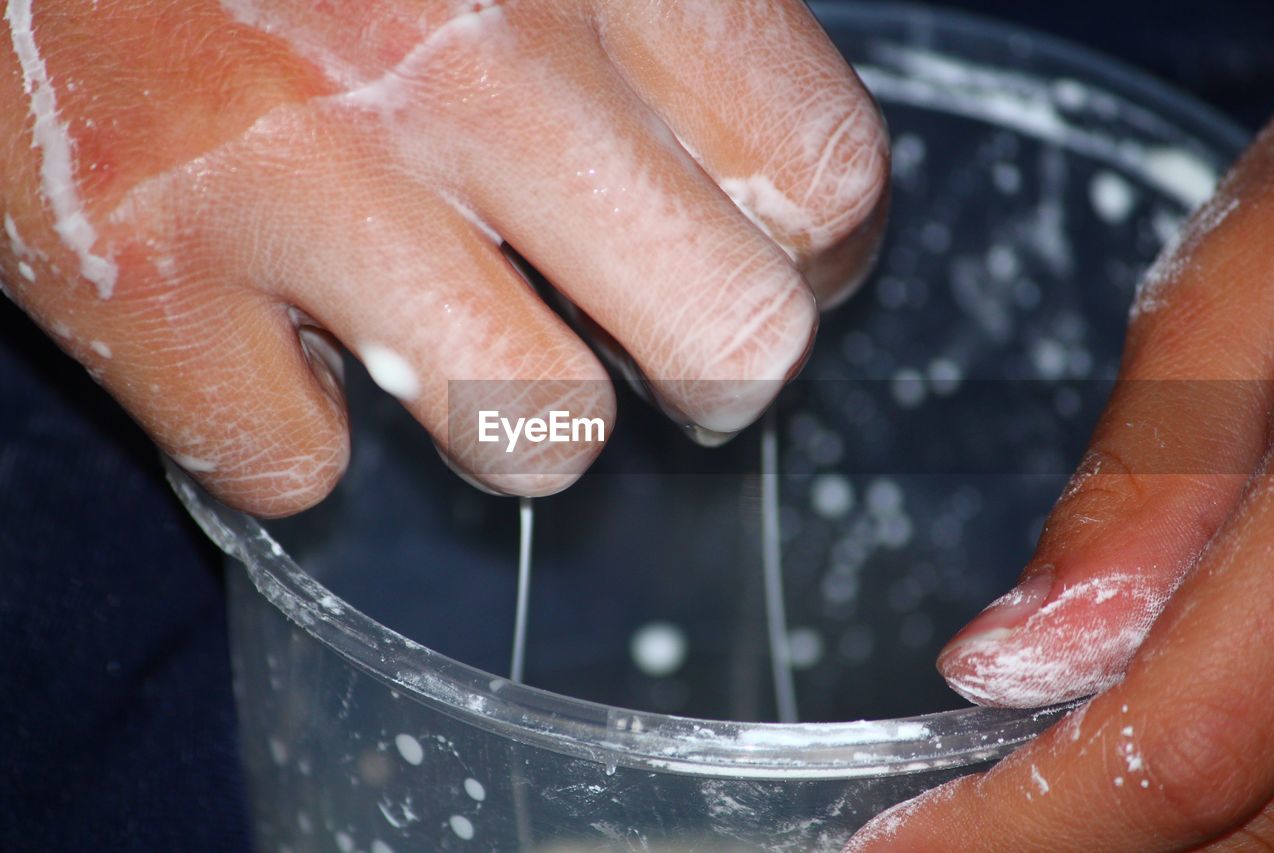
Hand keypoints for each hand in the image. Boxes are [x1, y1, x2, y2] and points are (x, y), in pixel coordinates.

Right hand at [0, 0, 887, 512]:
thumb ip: (658, 33)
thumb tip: (782, 192)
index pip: (817, 171)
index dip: (824, 252)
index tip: (786, 265)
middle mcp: (462, 56)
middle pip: (729, 334)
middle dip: (714, 372)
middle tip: (663, 350)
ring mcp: (298, 177)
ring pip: (537, 436)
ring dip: (519, 422)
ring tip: (457, 346)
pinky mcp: (145, 283)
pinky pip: (298, 467)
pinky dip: (298, 431)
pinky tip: (273, 347)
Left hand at [847, 114, 1273, 850]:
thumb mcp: (1265, 277)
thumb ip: (1156, 477)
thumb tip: (1013, 663)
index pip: (1181, 752)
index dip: (1018, 829)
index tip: (885, 851)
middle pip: (1242, 825)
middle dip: (1070, 848)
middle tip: (938, 841)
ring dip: (1148, 835)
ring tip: (1012, 810)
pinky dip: (1227, 792)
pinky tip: (1129, 755)